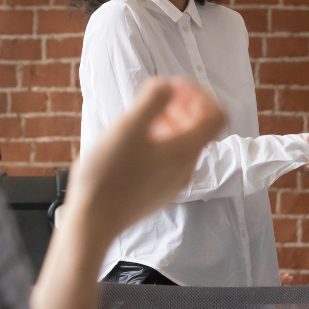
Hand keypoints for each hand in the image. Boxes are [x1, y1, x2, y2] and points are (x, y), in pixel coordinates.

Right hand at [64, 77, 224, 249]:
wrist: (92, 222)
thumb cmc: (108, 176)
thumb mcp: (128, 128)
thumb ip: (152, 100)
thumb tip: (166, 86)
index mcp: (186, 150)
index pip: (216, 115)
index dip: (200, 95)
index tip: (175, 86)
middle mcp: (187, 167)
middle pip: (201, 129)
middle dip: (183, 106)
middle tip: (158, 97)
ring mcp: (174, 181)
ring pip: (184, 144)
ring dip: (171, 123)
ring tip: (144, 117)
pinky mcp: (159, 191)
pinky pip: (170, 159)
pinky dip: (161, 141)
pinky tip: (135, 141)